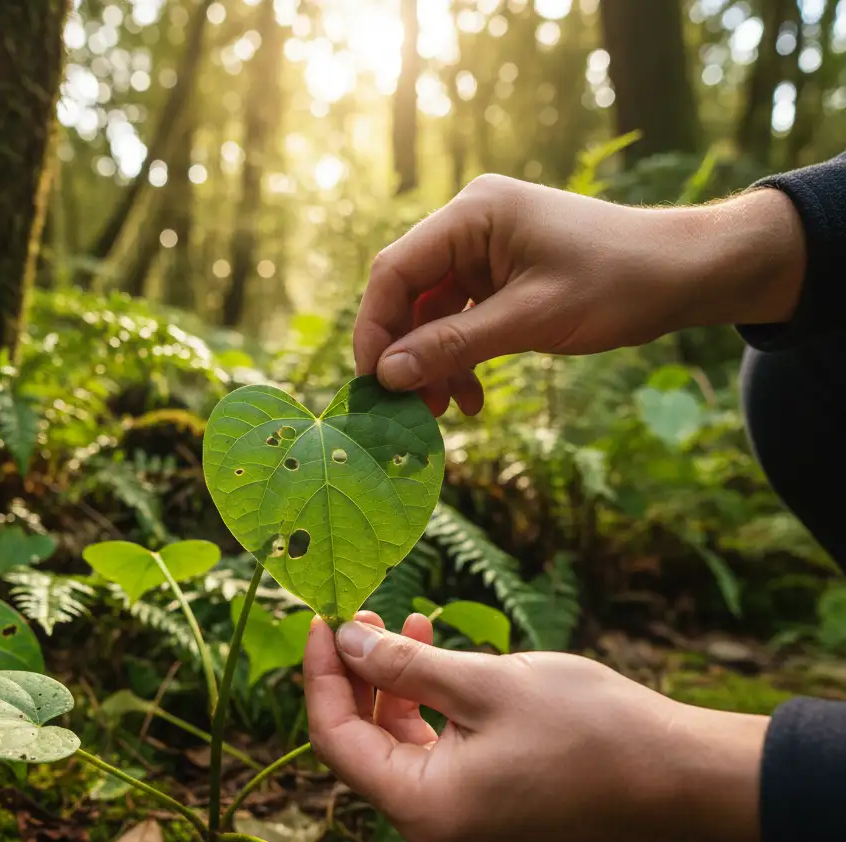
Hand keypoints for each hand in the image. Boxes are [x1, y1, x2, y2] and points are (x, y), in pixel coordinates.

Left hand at [303, 614, 767, 841]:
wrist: (673, 773)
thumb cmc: (585, 728)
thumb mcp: (483, 683)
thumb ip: (403, 666)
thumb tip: (345, 641)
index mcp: (422, 807)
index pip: (336, 739)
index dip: (322, 675)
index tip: (324, 620)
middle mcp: (431, 822)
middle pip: (362, 740)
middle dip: (357, 674)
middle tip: (362, 614)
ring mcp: (458, 815)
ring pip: (397, 740)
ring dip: (393, 681)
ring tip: (405, 621)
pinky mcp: (483, 799)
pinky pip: (433, 747)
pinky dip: (426, 701)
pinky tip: (436, 652)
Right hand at [353, 175, 805, 414]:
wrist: (684, 273)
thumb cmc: (618, 283)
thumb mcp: (530, 319)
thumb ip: (454, 345)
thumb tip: (387, 375)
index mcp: (474, 214)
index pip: (396, 270)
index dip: (375, 328)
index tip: (372, 383)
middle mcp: (472, 224)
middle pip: (410, 293)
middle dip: (408, 352)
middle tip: (410, 406)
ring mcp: (486, 249)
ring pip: (434, 312)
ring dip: (436, 363)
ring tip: (445, 411)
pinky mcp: (502, 274)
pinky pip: (463, 318)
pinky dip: (463, 357)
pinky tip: (473, 397)